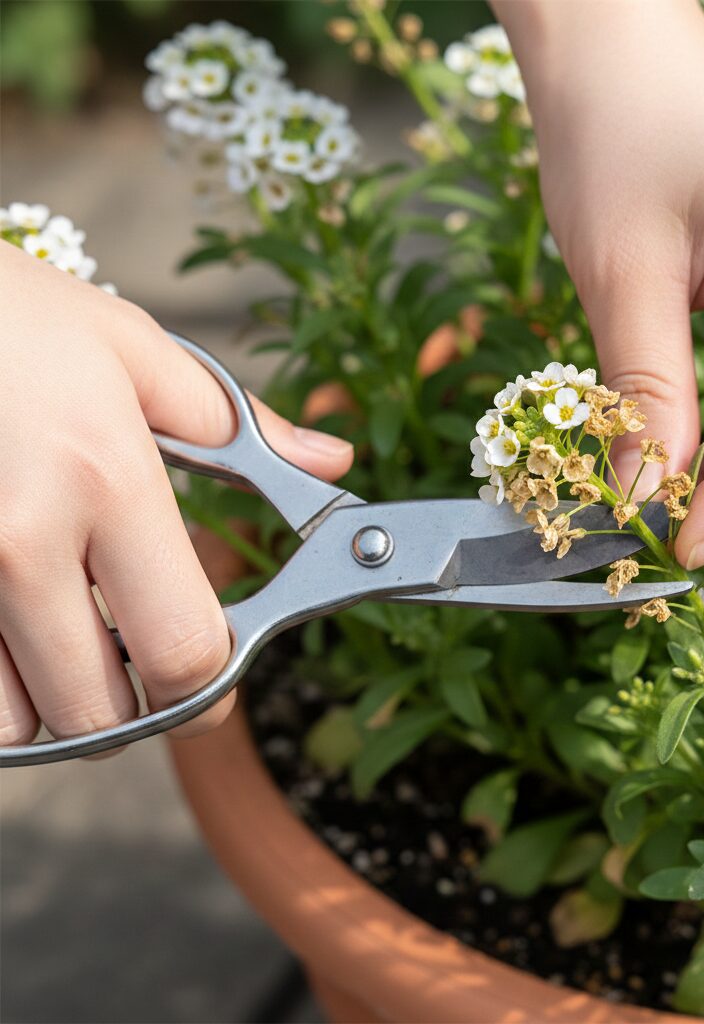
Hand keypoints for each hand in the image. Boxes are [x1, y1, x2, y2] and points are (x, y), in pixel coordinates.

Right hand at [0, 245, 351, 748]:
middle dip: (138, 707)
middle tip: (144, 667)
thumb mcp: (136, 350)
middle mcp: (20, 543)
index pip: (185, 650)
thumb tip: (333, 463)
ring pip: (18, 725)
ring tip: (67, 644)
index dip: (213, 687)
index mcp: (108, 481)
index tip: (216, 676)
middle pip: (101, 718)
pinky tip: (10, 633)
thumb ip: (245, 428)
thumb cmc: (10, 316)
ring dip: (55, 703)